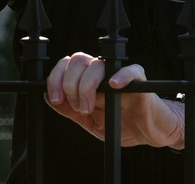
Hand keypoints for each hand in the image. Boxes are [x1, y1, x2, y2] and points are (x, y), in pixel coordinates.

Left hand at [46, 53, 184, 149]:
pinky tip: (113, 86)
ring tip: (88, 107)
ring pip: (97, 65)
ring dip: (87, 86)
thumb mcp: (89, 122)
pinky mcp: (139, 80)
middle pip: (78, 61)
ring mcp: (119, 74)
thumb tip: (47, 97)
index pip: (65, 66)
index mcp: (87, 79)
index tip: (55, 98)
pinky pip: (131, 70)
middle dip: (70, 84)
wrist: (147, 133)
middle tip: (77, 107)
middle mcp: (101, 73)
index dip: (56, 79)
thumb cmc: (119, 124)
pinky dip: (121, 75)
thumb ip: (69, 110)